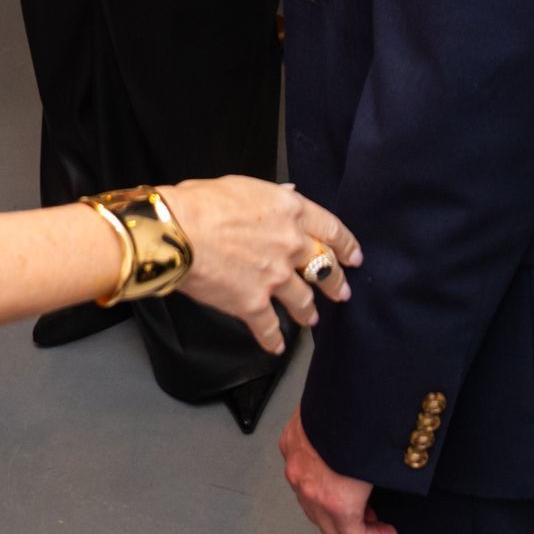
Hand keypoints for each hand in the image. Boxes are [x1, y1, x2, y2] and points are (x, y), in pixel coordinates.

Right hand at [162, 177, 361, 353]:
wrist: (178, 231)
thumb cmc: (202, 201)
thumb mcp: (242, 186)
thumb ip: (271, 196)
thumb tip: (289, 194)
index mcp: (290, 210)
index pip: (331, 228)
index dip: (347, 245)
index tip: (355, 256)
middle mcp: (290, 245)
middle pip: (324, 267)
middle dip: (336, 282)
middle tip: (342, 291)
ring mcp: (275, 277)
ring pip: (304, 301)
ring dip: (309, 312)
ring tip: (311, 318)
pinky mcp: (255, 305)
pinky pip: (270, 328)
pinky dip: (273, 340)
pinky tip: (275, 346)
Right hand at [280, 408, 397, 533]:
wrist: (347, 387)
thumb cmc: (366, 424)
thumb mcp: (381, 466)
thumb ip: (375, 489)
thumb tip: (385, 491)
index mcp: (335, 500)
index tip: (387, 533)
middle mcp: (310, 488)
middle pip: (327, 527)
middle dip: (351, 525)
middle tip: (370, 516)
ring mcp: (296, 467)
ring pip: (308, 502)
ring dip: (330, 506)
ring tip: (350, 493)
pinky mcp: (289, 444)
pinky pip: (299, 472)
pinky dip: (313, 479)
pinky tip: (328, 469)